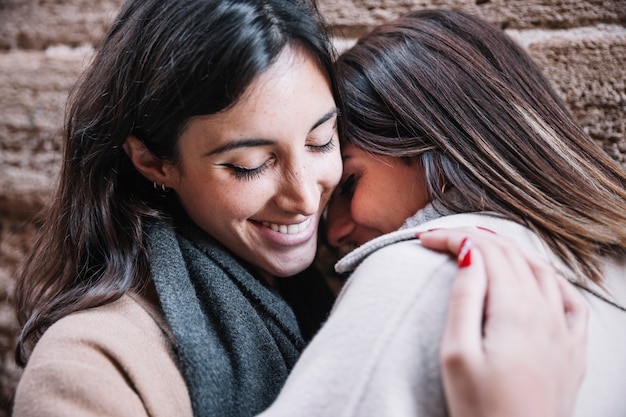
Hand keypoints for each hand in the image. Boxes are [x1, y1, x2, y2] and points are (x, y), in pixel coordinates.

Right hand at [419, 228, 587, 416]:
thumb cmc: (481, 409)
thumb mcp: (457, 354)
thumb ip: (465, 298)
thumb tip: (470, 253)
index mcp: (515, 311)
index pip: (485, 252)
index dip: (452, 237)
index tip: (424, 238)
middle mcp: (545, 313)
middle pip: (511, 255)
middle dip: (474, 239)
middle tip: (442, 239)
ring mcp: (564, 330)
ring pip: (540, 269)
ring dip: (508, 251)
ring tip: (480, 248)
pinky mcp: (573, 350)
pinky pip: (570, 298)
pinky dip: (549, 277)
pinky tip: (537, 278)